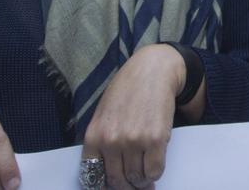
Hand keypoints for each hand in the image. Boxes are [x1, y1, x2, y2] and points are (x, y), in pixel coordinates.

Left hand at [82, 43, 183, 189]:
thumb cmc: (128, 91)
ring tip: (146, 176)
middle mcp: (111, 141)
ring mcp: (133, 141)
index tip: (115, 185)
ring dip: (142, 181)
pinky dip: (155, 173)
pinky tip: (155, 166)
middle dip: (127, 186)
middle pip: (118, 181)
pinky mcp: (155, 139)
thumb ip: (102, 140)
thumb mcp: (104, 115)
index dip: (106, 185)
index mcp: (94, 136)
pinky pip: (154, 170)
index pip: (93, 176)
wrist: (152, 71)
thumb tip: (107, 169)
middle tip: (134, 185)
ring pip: (137, 178)